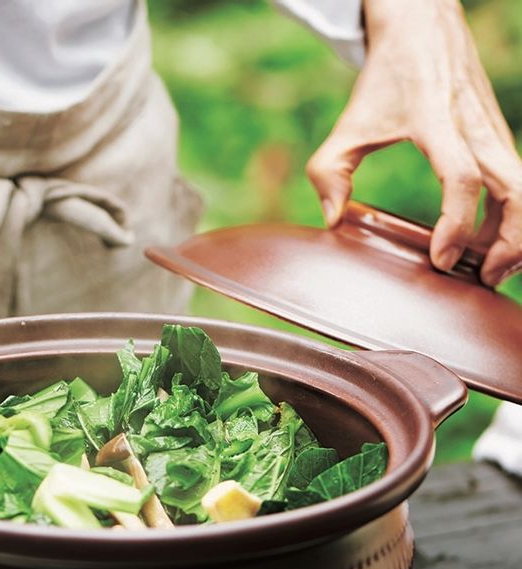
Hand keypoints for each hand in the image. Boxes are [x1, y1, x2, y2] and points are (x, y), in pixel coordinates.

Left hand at [306, 0, 521, 285]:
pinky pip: (517, 183)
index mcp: (438, 122)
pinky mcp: (497, 138)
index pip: (461, 177)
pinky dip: (511, 217)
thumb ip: (330, 171)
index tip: (440, 258)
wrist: (423, 25)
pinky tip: (486, 245)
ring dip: (516, 234)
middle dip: (509, 241)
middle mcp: (477, 128)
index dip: (456, 222)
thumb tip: (332, 221)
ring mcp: (493, 132)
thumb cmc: (386, 76)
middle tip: (482, 278)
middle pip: (517, 190)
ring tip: (488, 271)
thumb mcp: (350, 122)